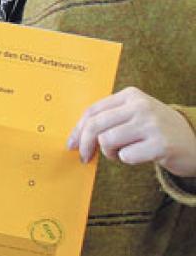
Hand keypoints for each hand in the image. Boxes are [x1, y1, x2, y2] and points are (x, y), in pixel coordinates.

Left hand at [67, 87, 195, 176]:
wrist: (195, 142)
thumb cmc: (156, 131)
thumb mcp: (134, 115)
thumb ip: (108, 119)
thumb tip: (76, 138)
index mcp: (130, 95)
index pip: (92, 111)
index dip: (78, 130)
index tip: (71, 144)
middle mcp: (140, 106)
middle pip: (95, 125)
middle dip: (85, 144)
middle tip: (85, 158)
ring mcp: (151, 124)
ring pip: (107, 141)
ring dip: (110, 153)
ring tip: (123, 153)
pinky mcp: (160, 144)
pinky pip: (125, 156)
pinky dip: (127, 160)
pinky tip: (140, 156)